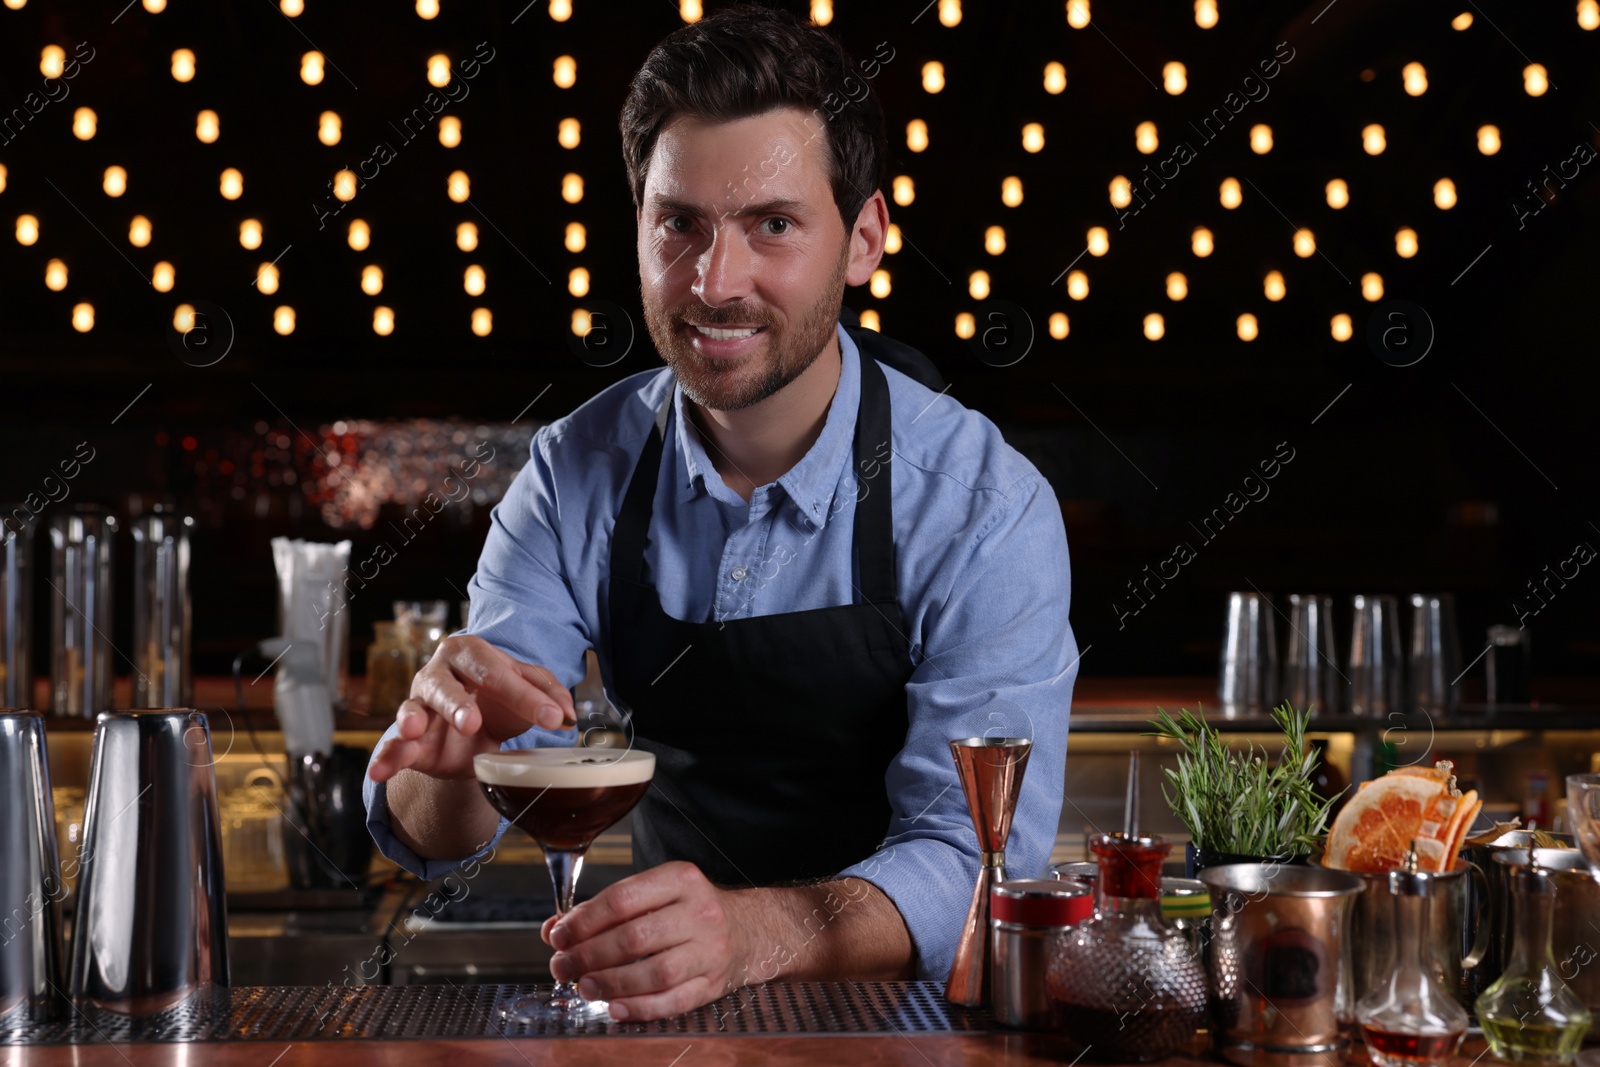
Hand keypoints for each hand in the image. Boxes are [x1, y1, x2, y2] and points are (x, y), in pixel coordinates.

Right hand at [368, 634, 575, 782]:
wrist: (471, 731)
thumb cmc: (498, 699)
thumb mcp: (526, 692)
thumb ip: (548, 695)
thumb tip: (567, 713)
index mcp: (471, 653)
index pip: (497, 672)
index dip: (526, 696)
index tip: (553, 719)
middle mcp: (438, 674)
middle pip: (446, 685)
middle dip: (458, 704)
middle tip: (471, 722)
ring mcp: (418, 705)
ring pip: (413, 709)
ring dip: (413, 719)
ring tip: (414, 728)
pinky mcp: (408, 740)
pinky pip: (393, 747)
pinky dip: (385, 758)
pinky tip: (379, 770)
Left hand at [540, 861, 751, 1020]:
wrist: (747, 930)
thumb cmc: (688, 911)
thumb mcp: (654, 893)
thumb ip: (605, 909)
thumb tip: (555, 929)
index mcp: (681, 880)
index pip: (622, 899)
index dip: (584, 921)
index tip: (559, 936)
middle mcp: (699, 912)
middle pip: (634, 937)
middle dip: (588, 956)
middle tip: (562, 966)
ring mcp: (710, 950)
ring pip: (654, 972)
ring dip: (610, 983)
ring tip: (584, 986)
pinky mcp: (713, 983)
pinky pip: (673, 1001)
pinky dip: (640, 1007)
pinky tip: (615, 1007)